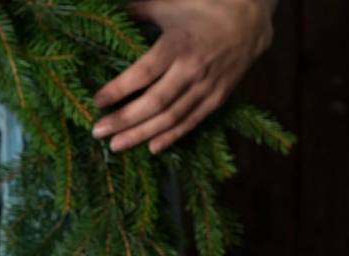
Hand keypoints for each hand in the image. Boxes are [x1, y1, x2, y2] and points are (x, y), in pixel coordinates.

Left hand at [92, 0, 275, 152]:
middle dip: (124, 119)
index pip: (143, 73)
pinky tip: (152, 148)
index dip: (119, 89)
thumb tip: (108, 13)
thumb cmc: (204, 7)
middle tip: (98, 132)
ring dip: (142, 134)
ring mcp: (206, 86)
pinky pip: (192, 121)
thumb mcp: (170, 4)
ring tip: (116, 146)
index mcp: (178, 44)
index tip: (97, 101)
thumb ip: (139, 11)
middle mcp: (192, 69)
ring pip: (171, 117)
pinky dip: (172, 136)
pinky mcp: (218, 97)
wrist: (251, 17)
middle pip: (154, 102)